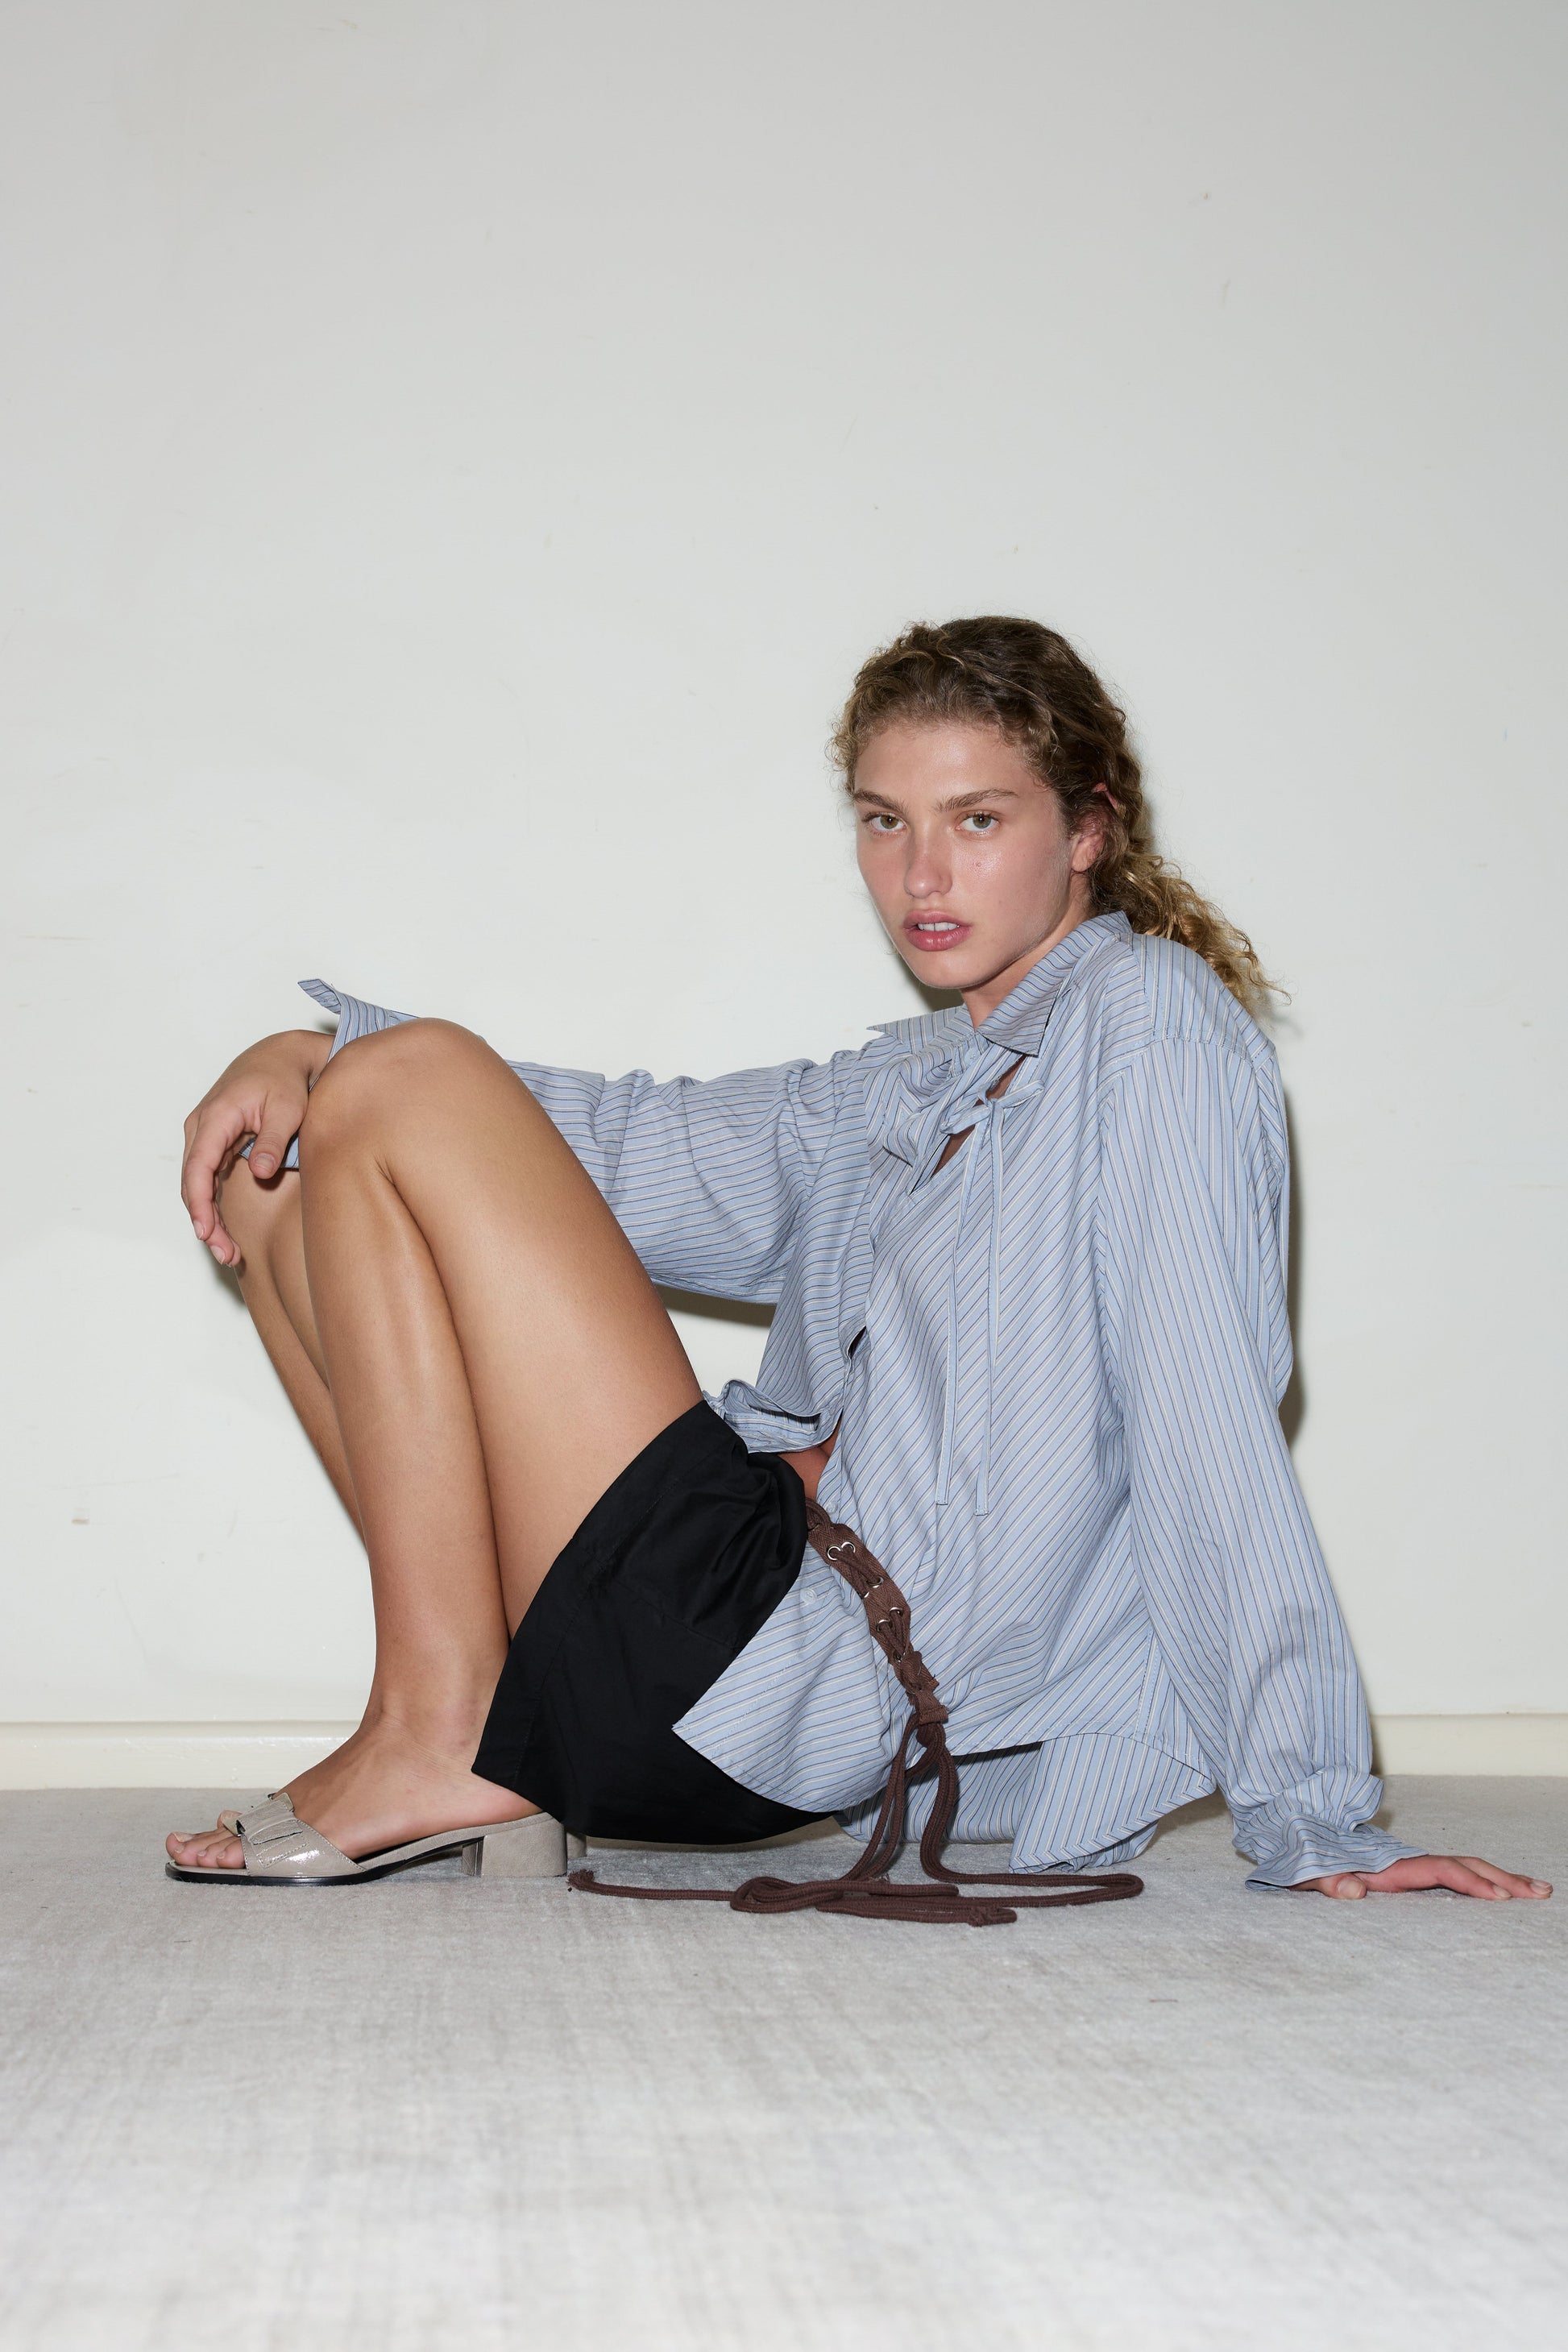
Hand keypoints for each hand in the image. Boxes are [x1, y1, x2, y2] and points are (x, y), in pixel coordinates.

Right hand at [181, 1030, 329, 1266]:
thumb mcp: (287, 1109)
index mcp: (215, 1117)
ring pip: (197, 1185)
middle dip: (205, 1221)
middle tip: (226, 1254)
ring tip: (229, 1253)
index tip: (206, 1232)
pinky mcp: (213, 1144)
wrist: (279, 1058)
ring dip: (209, 1219)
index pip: (198, 1167)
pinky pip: (207, 1179)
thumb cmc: (285, 1081)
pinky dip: (213, 1205)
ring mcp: (204, 1136)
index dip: (199, 1203)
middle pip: (193, 1183)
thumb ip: (272, 1140)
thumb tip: (260, 1173)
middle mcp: (201, 1127)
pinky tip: (226, 1232)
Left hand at [1303, 1854, 1551, 1900]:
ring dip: (1502, 1878)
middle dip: (1503, 1878)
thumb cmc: (1303, 1862)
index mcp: (1389, 1867)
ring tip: (1540, 1890)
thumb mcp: (1306, 1874)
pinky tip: (1505, 1893)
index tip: (1500, 1899)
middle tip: (1540, 1893)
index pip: (1440, 1871)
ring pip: (1465, 1868)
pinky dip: (1483, 1881)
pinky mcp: (1410, 1875)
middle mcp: (1406, 1864)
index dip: (1470, 1883)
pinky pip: (1455, 1875)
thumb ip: (1326, 1880)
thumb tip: (1351, 1889)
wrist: (1296, 1837)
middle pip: (1464, 1865)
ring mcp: (1411, 1867)